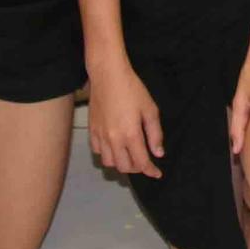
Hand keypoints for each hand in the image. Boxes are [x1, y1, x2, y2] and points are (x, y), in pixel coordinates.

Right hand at [87, 62, 164, 177]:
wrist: (108, 75)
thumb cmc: (132, 89)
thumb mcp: (150, 109)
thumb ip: (155, 134)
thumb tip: (158, 153)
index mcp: (131, 134)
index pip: (141, 163)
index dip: (151, 171)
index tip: (157, 173)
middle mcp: (114, 139)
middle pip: (124, 167)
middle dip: (137, 168)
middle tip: (144, 160)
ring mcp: (100, 135)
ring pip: (109, 163)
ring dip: (121, 163)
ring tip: (129, 154)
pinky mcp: (92, 130)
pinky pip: (98, 151)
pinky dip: (107, 154)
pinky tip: (114, 146)